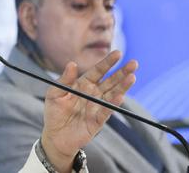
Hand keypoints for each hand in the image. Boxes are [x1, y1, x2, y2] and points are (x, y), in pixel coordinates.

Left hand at [40, 50, 137, 171]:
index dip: (107, 63)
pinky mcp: (98, 121)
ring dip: (122, 86)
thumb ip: (64, 80)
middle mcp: (93, 94)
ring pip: (113, 94)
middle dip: (122, 72)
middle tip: (134, 63)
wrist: (55, 136)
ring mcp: (97, 107)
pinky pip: (106, 111)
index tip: (117, 53)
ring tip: (132, 77)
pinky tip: (120, 97)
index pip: (98, 71)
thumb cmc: (54, 112)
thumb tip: (71, 64)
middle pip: (110, 81)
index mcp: (83, 84)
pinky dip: (113, 104)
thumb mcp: (54, 93)